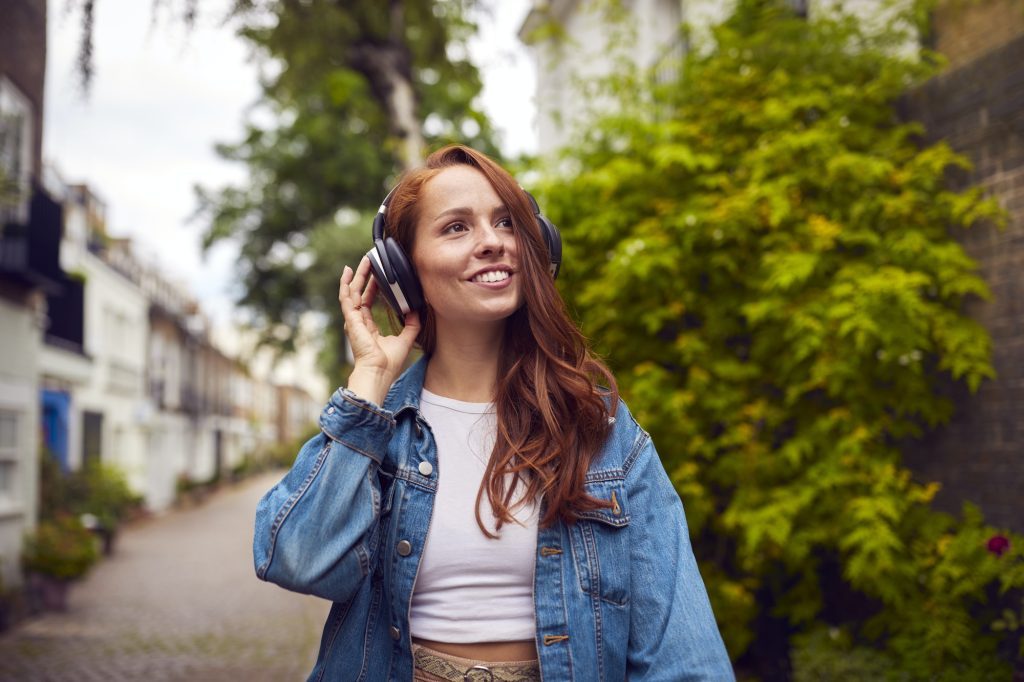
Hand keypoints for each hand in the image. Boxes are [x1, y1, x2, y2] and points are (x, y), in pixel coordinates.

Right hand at [339, 255, 420, 402]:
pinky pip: (347, 297)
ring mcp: (353, 320)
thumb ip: (411, 324)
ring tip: (364, 260)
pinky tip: (348, 271)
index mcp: (368, 328)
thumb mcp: (406, 339)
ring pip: (353, 291)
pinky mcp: (351, 319)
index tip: (378, 275)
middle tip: (370, 261)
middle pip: (360, 293)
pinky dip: (346, 283)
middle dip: (365, 277)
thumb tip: (416, 309)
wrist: (379, 372)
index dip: (372, 288)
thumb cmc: (389, 363)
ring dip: (358, 275)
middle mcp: (358, 322)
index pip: (368, 303)